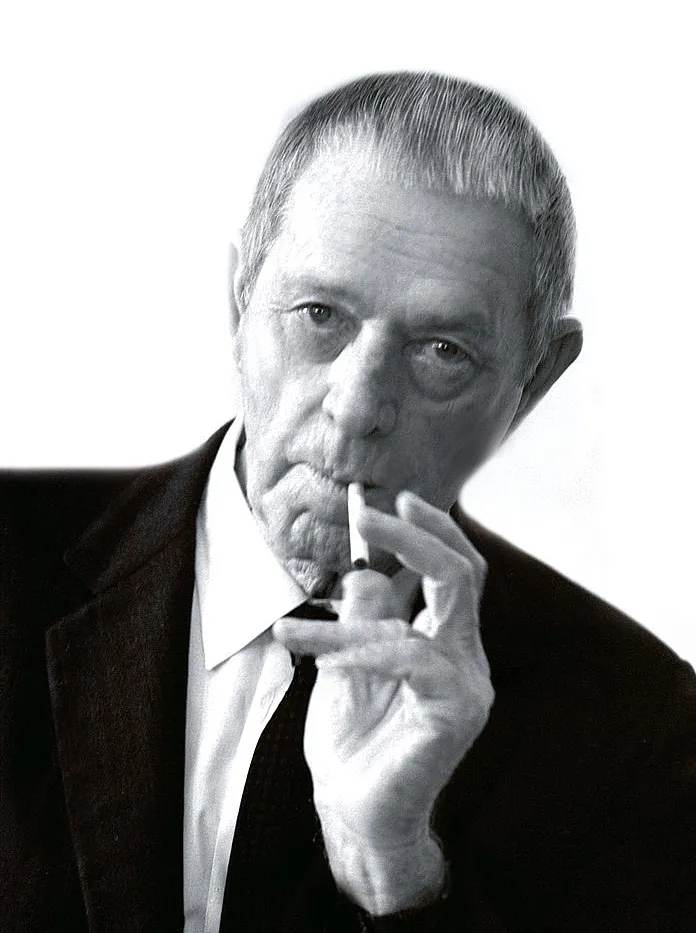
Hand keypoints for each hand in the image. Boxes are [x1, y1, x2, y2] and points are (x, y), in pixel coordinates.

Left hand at [273, 490, 493, 913]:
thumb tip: (366, 566)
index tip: (384, 501)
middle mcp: (466, 657)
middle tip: (367, 512)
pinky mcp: (458, 710)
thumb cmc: (353, 741)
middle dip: (416, 534)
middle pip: (462, 574)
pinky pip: (409, 658)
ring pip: (423, 615)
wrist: (353, 814)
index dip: (427, 530)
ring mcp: (468, 684)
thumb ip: (366, 616)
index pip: (454, 571)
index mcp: (446, 642)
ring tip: (296, 632)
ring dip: (353, 615)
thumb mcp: (348, 663)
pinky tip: (320, 661)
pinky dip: (358, 651)